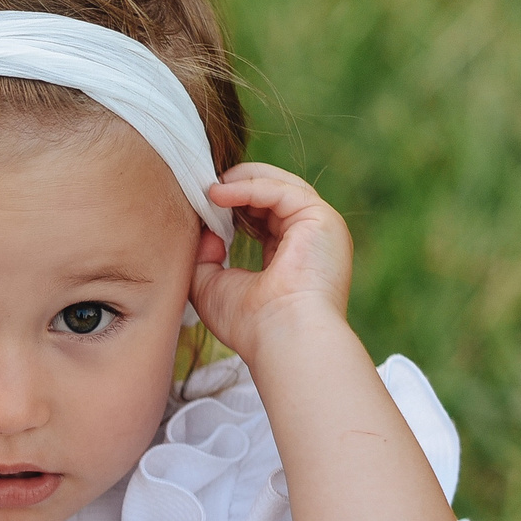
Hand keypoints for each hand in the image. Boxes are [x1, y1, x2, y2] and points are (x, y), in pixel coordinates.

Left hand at [191, 162, 356, 364]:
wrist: (283, 338)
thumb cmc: (251, 325)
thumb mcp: (213, 288)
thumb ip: (205, 259)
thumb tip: (205, 232)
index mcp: (291, 255)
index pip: (262, 216)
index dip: (232, 205)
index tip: (200, 205)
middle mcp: (309, 238)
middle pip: (273, 194)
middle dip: (236, 187)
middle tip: (201, 188)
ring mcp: (319, 227)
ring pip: (278, 185)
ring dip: (239, 181)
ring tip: (207, 188)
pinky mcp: (321, 219)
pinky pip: (279, 190)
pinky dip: (246, 187)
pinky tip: (217, 194)